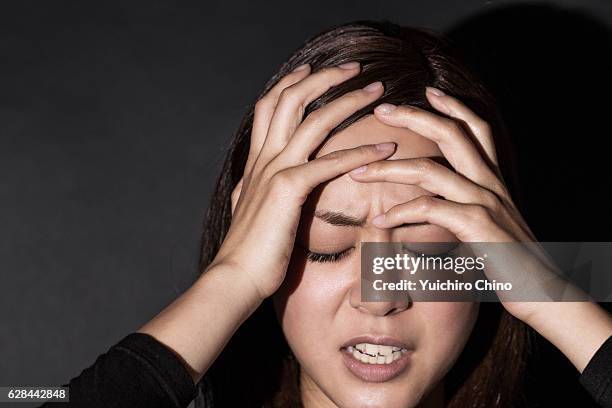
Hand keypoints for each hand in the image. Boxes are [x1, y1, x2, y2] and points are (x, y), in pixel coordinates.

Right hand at [210, 62, 396, 299]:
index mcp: (255, 161)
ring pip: (313, 121)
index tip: (310, 68)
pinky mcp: (288, 189)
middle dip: (323, 77)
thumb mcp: (250, 209)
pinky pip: (329, 162)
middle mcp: (263, 158)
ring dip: (348, 102)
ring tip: (377, 91)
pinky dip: (360, 151)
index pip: (268, 107)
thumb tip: (265, 184)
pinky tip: (384, 147)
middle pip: (290, 100)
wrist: (236, 276)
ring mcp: (274, 170)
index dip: (290, 82)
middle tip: (354, 68)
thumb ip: (258, 189)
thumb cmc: (249, 250)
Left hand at [348, 87, 611, 370]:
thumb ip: (469, 207)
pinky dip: (401, 213)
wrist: (545, 294)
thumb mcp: (491, 225)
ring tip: (358, 172)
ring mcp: (485, 202)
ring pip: (430, 171)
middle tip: (380, 110)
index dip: (453, 106)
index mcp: (493, 179)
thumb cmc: (513, 261)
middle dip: (412, 117)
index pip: (476, 129)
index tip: (426, 91)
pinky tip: (379, 222)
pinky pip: (431, 209)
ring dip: (388, 169)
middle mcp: (490, 183)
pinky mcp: (478, 226)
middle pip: (451, 134)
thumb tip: (438, 204)